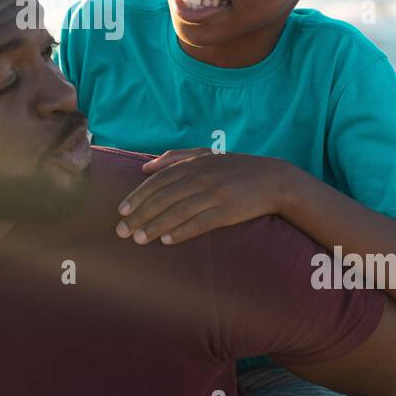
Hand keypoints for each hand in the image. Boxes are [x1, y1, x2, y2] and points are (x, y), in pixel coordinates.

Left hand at [115, 149, 288, 244]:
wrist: (273, 179)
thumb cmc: (235, 168)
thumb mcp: (206, 155)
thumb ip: (176, 158)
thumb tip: (146, 168)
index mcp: (194, 164)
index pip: (158, 181)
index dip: (138, 196)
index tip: (121, 211)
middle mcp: (201, 177)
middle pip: (164, 198)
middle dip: (140, 215)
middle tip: (122, 231)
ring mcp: (215, 194)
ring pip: (178, 211)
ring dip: (156, 226)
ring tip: (139, 239)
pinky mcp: (228, 210)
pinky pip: (200, 222)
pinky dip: (182, 231)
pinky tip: (167, 240)